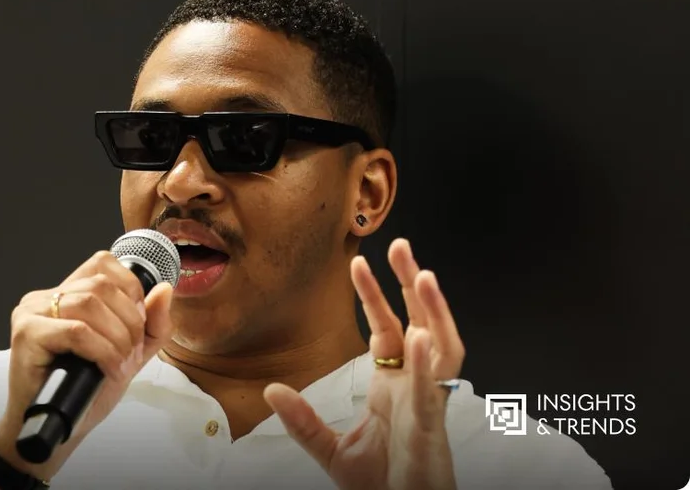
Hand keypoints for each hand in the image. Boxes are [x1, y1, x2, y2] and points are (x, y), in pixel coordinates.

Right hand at [0, 250, 174, 479]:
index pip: (103, 263)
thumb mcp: (129, 353)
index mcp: (66, 294)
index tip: (137, 324)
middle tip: (130, 353)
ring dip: (117, 338)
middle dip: (129, 322)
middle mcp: (45, 297)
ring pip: (89, 305)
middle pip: (101, 285)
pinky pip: (76, 331)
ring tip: (119, 364)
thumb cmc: (85, 392)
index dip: (130, 289)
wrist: (57, 430)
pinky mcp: (26, 334)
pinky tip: (107, 369)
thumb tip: (165, 288)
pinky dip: (102, 351)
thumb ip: (151, 324)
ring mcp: (32, 313)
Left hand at [264, 238, 464, 489]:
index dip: (375, 296)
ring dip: (434, 311)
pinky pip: (432, 390)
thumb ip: (301, 420)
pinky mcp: (431, 429)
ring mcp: (427, 405)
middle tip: (401, 246)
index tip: (358, 263)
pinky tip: (419, 335)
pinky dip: (426, 363)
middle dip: (412, 285)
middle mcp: (415, 388)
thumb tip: (271, 390)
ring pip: (441, 348)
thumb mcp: (328, 449)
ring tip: (423, 275)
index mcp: (394, 387)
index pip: (387, 329)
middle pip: (419, 324)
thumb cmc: (379, 484)